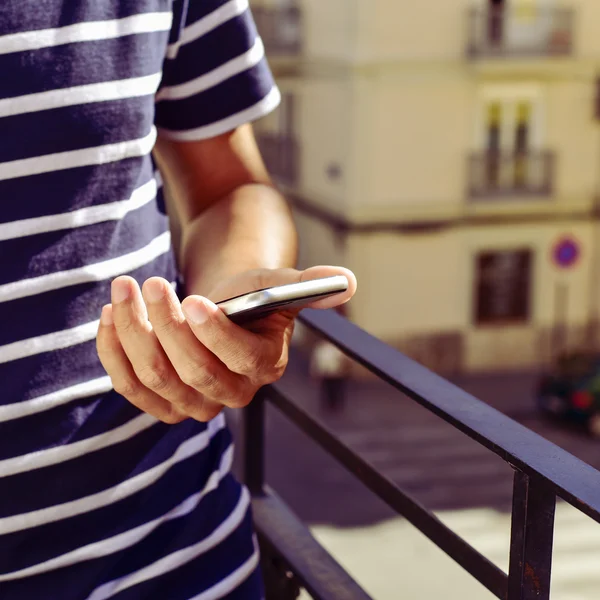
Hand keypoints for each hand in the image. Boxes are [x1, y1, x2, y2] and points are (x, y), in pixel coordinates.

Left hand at [96, 266, 356, 422]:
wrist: (223, 306)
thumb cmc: (250, 293)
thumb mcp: (277, 283)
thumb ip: (308, 284)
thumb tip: (347, 282)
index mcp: (264, 366)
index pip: (239, 361)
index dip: (214, 334)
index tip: (192, 300)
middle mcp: (232, 394)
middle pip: (192, 373)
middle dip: (165, 326)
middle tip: (150, 283)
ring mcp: (193, 403)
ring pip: (155, 378)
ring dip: (133, 331)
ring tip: (124, 290)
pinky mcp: (161, 401)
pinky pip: (130, 386)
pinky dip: (114, 351)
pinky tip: (110, 316)